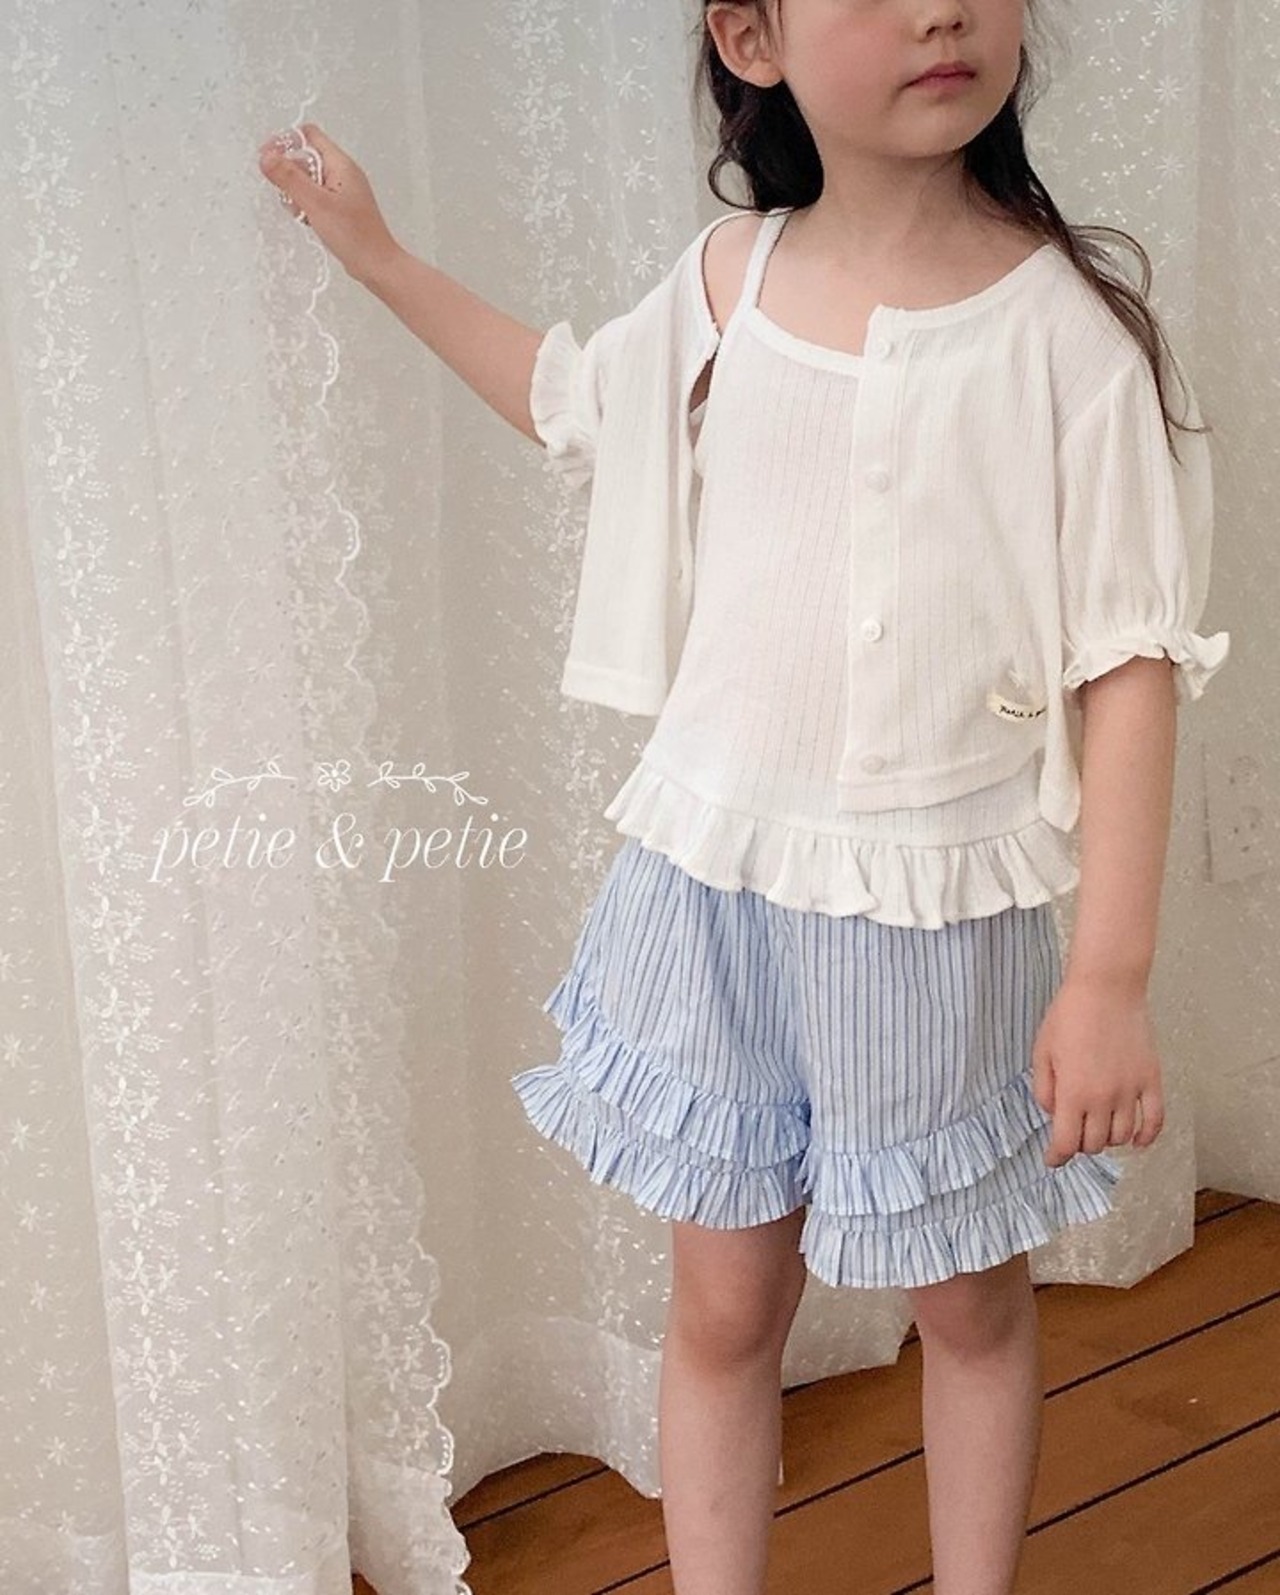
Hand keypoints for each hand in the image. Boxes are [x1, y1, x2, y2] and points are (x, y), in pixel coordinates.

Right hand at [257, 121, 401, 285]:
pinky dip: (308, 208)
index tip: (269, 158)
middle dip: (291, 175)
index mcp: (341, 164)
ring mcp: (342, 192)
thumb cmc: (356, 237)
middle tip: (291, 196)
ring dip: (298, 195)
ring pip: (308, 182)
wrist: (376, 266)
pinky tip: (312, 222)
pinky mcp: (340, 209)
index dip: (285, 142)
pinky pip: (316, 199)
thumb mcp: (316, 203)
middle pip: (305, 159)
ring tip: (306, 214)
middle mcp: (343, 174)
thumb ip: (289, 178)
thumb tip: (266, 157)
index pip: (309, 135)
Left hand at [1031, 974, 1165, 1166]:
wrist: (1106, 988)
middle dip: (1080, 1144)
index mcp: (1074, 1093)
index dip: (1057, 1157)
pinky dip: (1147, 1137)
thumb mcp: (1042, 1052)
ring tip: (1098, 1128)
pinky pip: (1155, 1121)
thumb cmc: (1069, 1015)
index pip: (1067, 1143)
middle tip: (1073, 1133)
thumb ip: (1044, 1089)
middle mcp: (1104, 1099)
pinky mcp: (1151, 1080)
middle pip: (1094, 1144)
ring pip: (1122, 1136)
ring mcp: (1131, 1091)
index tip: (1053, 1160)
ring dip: (1107, 1138)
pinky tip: (1137, 1141)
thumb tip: (1054, 1114)